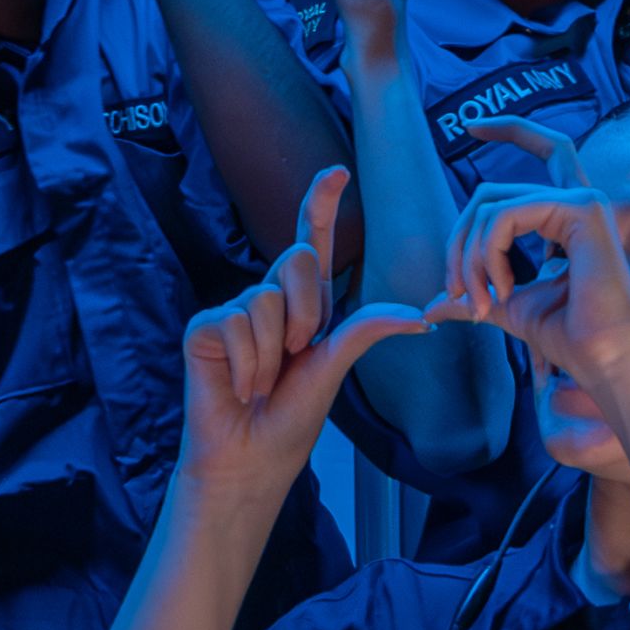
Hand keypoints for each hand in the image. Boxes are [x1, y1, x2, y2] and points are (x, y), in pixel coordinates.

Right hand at [179, 167, 428, 498]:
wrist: (251, 458)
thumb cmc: (291, 419)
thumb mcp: (335, 367)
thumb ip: (367, 329)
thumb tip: (422, 317)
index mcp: (304, 304)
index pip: (311, 241)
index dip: (321, 204)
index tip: (338, 171)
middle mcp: (269, 299)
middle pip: (296, 258)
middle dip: (306, 313)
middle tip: (295, 358)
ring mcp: (235, 310)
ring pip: (266, 298)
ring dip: (274, 353)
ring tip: (263, 382)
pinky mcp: (206, 328)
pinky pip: (235, 324)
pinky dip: (247, 365)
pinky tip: (240, 387)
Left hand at [438, 118, 629, 399]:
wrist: (607, 361)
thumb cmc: (570, 338)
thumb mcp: (508, 308)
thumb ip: (474, 295)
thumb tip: (430, 306)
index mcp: (570, 214)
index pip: (545, 148)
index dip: (509, 128)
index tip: (470, 127)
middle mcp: (580, 200)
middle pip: (490, 192)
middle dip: (459, 240)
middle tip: (455, 291)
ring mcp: (584, 200)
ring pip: (491, 206)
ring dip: (471, 258)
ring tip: (479, 302)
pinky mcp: (582, 209)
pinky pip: (505, 216)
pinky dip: (488, 255)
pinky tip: (502, 291)